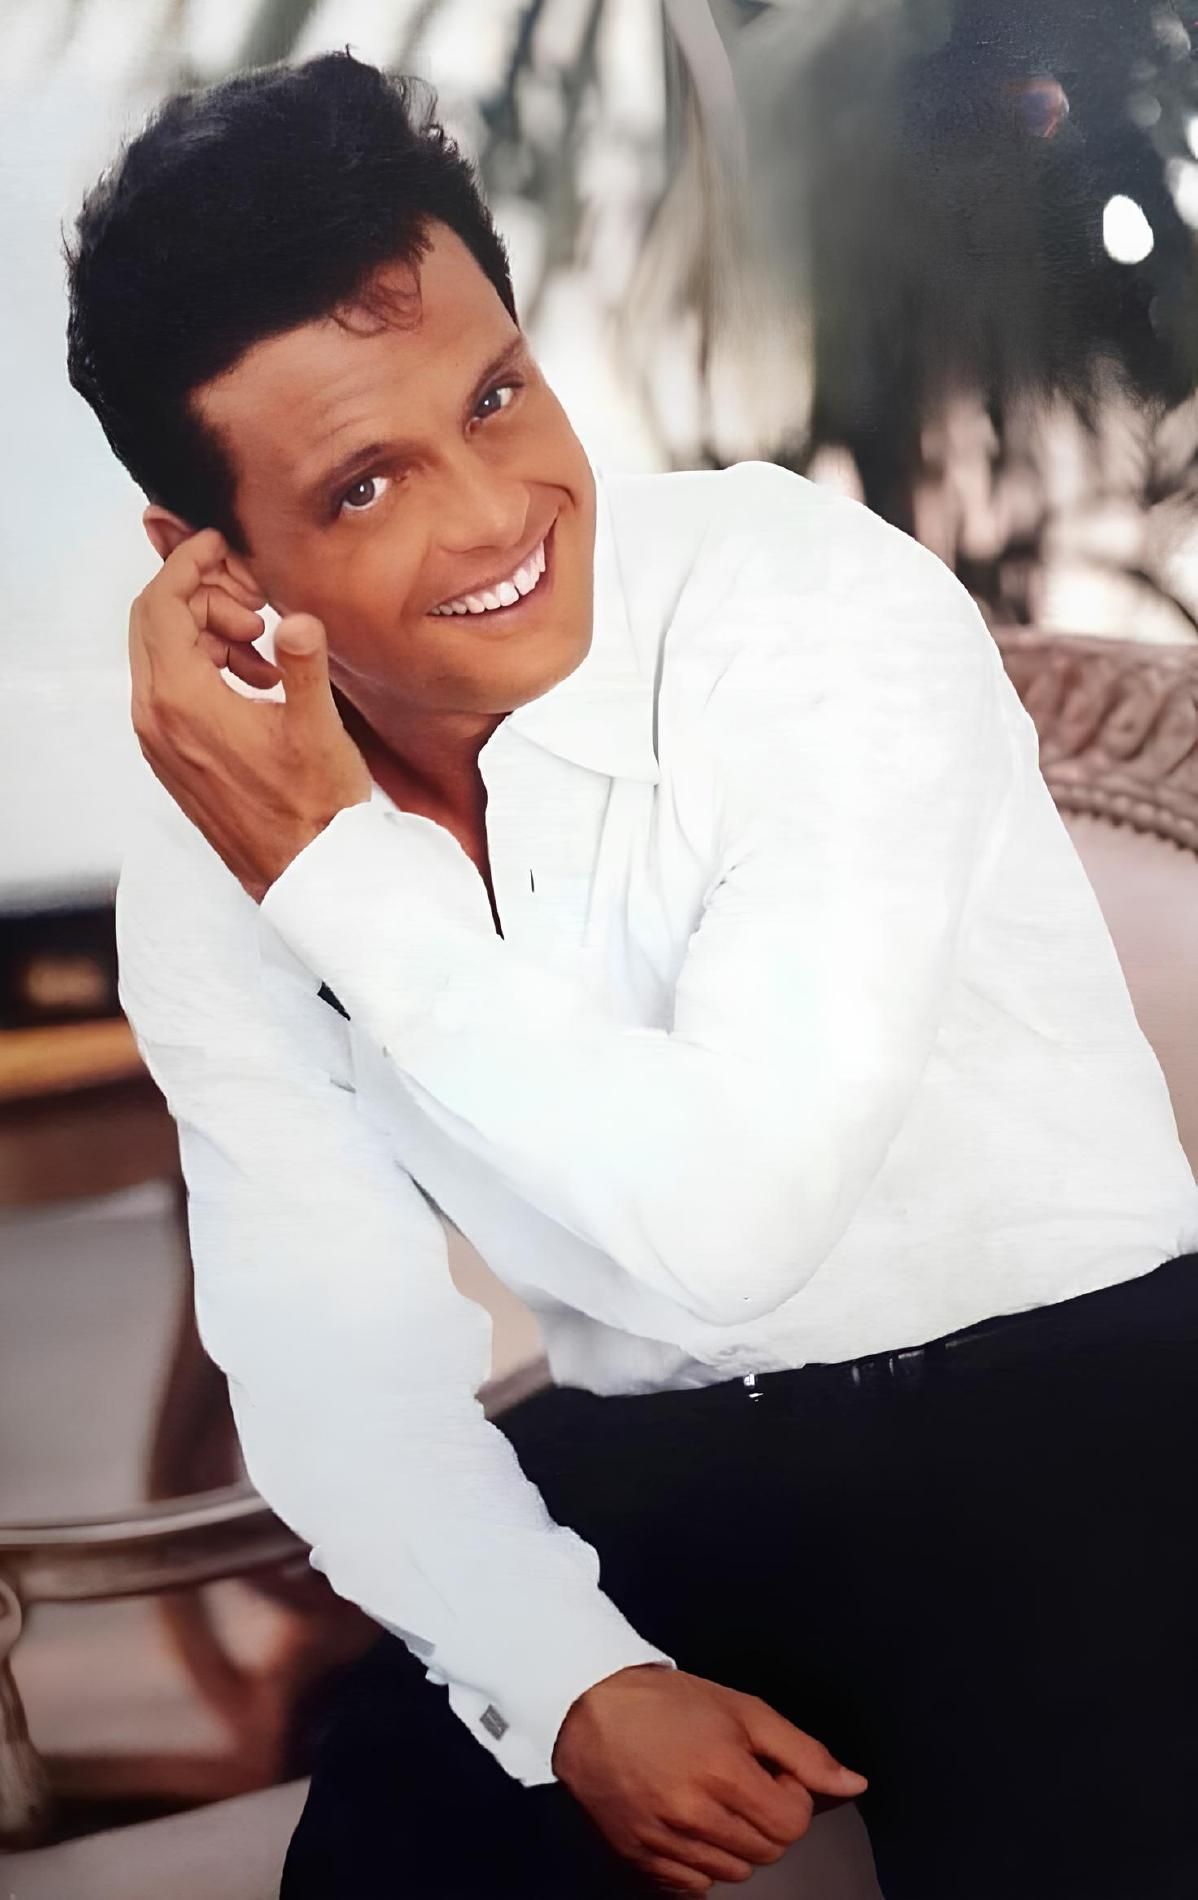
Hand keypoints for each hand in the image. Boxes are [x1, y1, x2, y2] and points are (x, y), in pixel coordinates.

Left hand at [129, 527, 370, 901]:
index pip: (160, 605)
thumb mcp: (318, 728)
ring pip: (160, 655)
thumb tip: (296, 618)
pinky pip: (169, 689)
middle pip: (152, 624)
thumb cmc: (315, 807)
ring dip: (206, 632)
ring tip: (263, 647)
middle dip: (199, 596)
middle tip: (254, 602)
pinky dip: (203, 666)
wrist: (308, 873)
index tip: (220, 546)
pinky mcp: (172, 757)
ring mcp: (159, 741)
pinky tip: (255, 681)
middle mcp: (155, 719)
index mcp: (181, 702)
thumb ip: (304, 663)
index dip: (187, 564)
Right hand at [551, 1664, 866, 1893]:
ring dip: (738, 1840)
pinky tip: (690, 1824)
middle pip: (770, 1850)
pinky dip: (703, 1862)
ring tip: (714, 1798)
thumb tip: (855, 1784)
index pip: (794, 1822)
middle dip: (768, 1816)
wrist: (589, 1708)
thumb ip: (802, 1750)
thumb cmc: (669, 1703)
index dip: (791, 1793)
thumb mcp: (742, 1709)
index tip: (768, 1769)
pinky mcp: (642, 1861)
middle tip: (741, 1779)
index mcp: (724, 1773)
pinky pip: (696, 1886)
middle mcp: (696, 1816)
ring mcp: (666, 1844)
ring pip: (737, 1871)